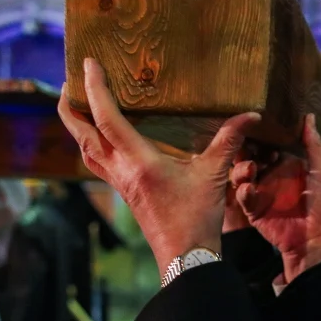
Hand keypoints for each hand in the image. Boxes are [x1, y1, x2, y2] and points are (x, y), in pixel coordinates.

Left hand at [57, 58, 259, 274]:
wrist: (185, 256)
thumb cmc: (197, 217)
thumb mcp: (214, 175)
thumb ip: (228, 141)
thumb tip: (251, 115)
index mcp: (139, 161)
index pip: (107, 118)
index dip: (95, 89)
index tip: (88, 64)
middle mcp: (121, 170)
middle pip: (81, 134)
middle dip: (70, 106)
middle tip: (69, 81)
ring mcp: (119, 183)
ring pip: (85, 150)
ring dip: (77, 126)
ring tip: (79, 104)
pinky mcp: (124, 192)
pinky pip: (98, 162)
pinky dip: (93, 143)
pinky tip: (102, 137)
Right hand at [231, 114, 320, 283]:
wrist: (316, 241)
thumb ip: (313, 145)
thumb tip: (308, 116)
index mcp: (287, 164)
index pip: (268, 144)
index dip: (260, 135)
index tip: (253, 123)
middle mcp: (271, 175)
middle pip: (250, 155)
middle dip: (245, 149)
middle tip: (244, 142)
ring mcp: (261, 192)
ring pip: (242, 173)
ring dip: (242, 168)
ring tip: (250, 167)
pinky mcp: (253, 209)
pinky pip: (243, 195)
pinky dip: (243, 190)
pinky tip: (249, 188)